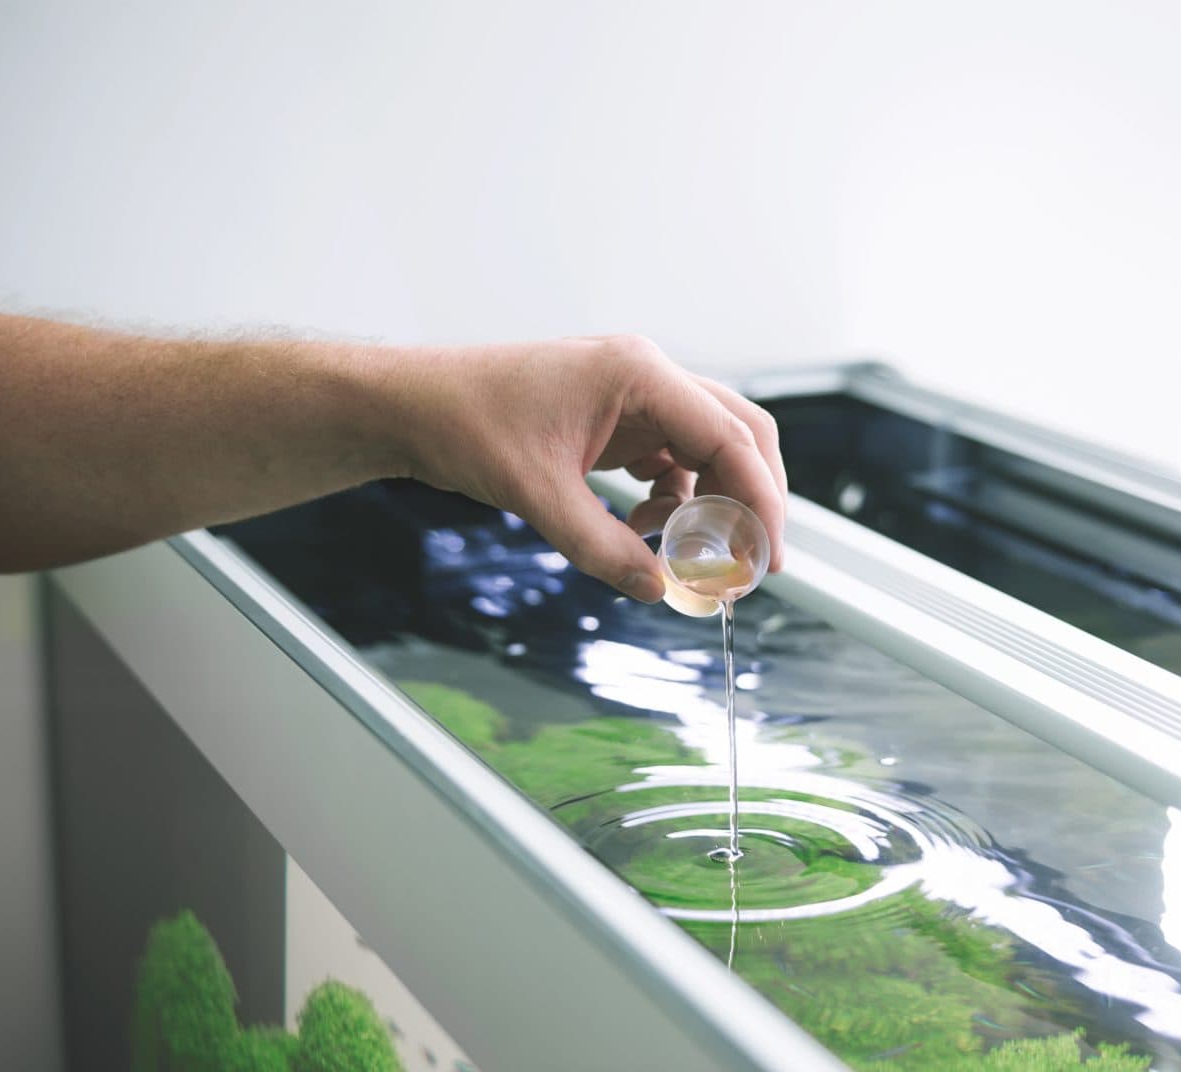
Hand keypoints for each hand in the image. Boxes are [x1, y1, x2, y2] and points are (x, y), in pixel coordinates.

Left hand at [390, 335, 786, 601]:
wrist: (413, 406)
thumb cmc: (466, 424)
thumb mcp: (538, 496)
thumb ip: (602, 547)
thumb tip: (658, 589)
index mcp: (638, 372)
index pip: (730, 436)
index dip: (760, 500)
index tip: (767, 555)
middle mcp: (645, 376)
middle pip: (736, 434)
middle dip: (751, 498)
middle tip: (751, 560)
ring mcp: (632, 396)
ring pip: (705, 450)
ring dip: (708, 503)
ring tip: (687, 554)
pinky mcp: (616, 420)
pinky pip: (668, 461)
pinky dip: (670, 500)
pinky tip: (641, 529)